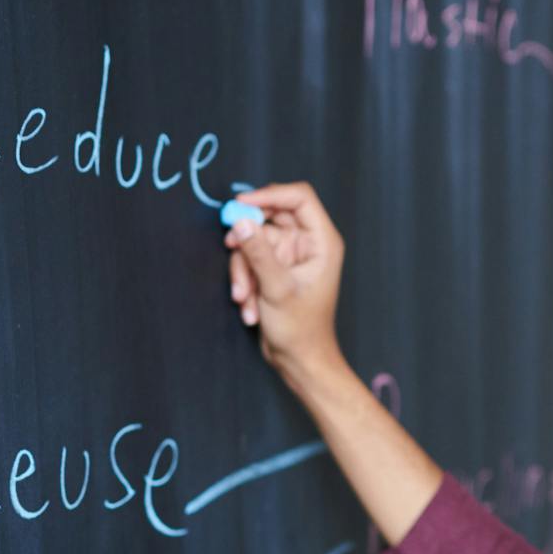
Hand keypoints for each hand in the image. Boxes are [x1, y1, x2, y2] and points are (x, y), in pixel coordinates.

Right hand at [222, 181, 346, 381]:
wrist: (298, 359)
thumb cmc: (301, 329)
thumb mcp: (276, 289)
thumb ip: (258, 253)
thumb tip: (240, 222)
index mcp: (322, 241)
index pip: (299, 198)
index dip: (270, 194)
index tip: (241, 203)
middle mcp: (307, 243)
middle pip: (271, 216)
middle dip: (248, 237)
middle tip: (230, 244)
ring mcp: (289, 255)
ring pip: (254, 241)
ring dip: (244, 269)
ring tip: (245, 297)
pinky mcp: (274, 268)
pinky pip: (250, 259)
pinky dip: (245, 280)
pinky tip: (250, 306)